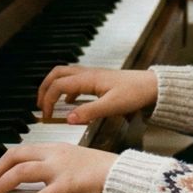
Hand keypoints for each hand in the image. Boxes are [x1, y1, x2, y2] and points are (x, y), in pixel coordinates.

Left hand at [0, 143, 116, 192]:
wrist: (125, 177)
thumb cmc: (106, 172)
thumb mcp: (78, 162)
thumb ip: (59, 168)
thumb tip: (44, 182)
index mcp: (58, 148)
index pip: (22, 149)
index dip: (4, 162)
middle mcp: (55, 155)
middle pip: (15, 156)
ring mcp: (60, 170)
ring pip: (20, 172)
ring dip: (3, 186)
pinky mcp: (66, 187)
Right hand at [37, 66, 157, 124]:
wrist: (152, 87)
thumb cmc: (135, 93)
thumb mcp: (111, 106)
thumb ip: (88, 112)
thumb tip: (67, 119)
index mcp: (88, 79)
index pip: (57, 85)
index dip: (47, 100)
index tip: (45, 115)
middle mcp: (88, 74)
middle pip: (57, 74)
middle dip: (44, 88)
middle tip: (40, 105)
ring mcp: (93, 75)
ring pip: (65, 75)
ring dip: (54, 87)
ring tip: (50, 103)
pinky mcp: (98, 80)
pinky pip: (76, 81)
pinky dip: (67, 90)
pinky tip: (70, 102)